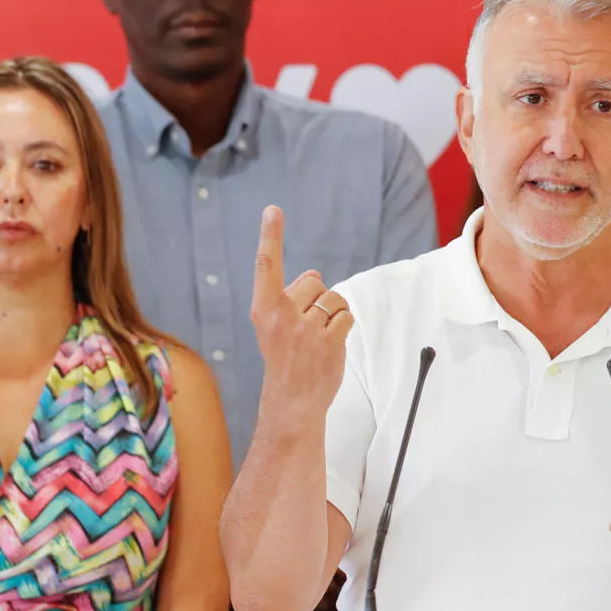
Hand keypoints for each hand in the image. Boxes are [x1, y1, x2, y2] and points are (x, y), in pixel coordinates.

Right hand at [248, 206, 351, 424]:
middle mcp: (282, 316)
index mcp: (264, 309)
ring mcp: (305, 329)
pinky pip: (346, 316)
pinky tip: (331, 344)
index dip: (270, 236)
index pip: (266, 266)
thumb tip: (315, 274)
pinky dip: (343, 326)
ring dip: (333, 314)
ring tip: (319, 338)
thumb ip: (292, 297)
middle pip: (314, 283)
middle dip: (316, 300)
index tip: (272, 210)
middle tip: (305, 330)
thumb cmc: (285, 359)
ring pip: (334, 299)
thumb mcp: (277, 326)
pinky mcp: (328, 341)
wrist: (292, 401)